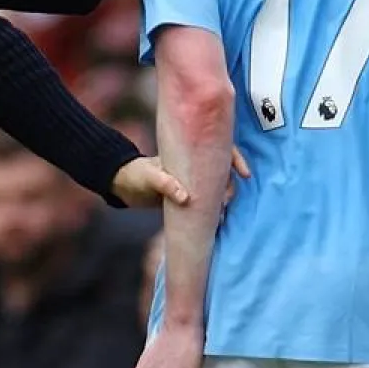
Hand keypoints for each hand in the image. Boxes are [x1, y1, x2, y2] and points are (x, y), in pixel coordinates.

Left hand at [112, 150, 250, 209]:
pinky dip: (214, 209)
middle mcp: (194, 165)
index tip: (244, 173)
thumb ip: (165, 184)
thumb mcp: (148, 177)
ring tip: (222, 212)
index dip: (235, 158)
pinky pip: (206, 200)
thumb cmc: (136, 175)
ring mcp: (192, 181)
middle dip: (230, 184)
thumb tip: (185, 198)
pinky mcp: (188, 197)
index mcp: (188, 153)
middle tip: (226, 200)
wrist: (124, 187)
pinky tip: (218, 219)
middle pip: (222, 170)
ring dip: (223, 198)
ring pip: (216, 186)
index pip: (218, 148)